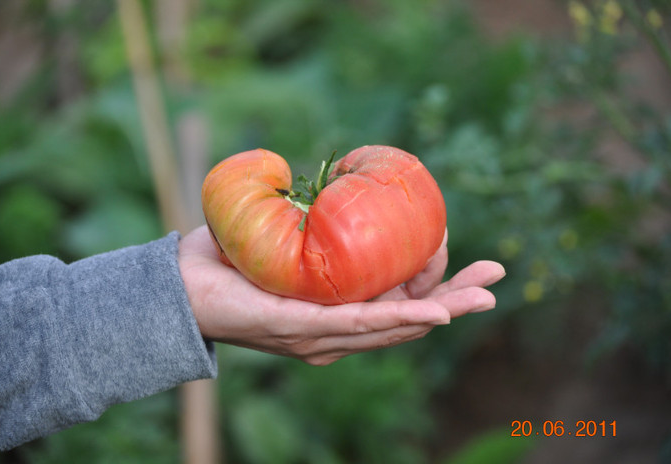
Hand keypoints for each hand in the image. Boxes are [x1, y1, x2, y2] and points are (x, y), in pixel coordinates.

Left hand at [178, 226, 504, 365]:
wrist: (176, 289)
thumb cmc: (228, 267)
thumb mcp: (281, 246)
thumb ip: (309, 228)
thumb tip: (327, 183)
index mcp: (334, 315)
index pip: (395, 304)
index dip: (435, 288)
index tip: (464, 259)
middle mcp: (333, 333)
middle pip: (405, 318)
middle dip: (454, 300)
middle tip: (495, 282)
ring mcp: (318, 336)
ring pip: (391, 324)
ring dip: (441, 309)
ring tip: (481, 297)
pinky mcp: (298, 330)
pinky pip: (355, 323)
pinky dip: (397, 317)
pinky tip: (432, 312)